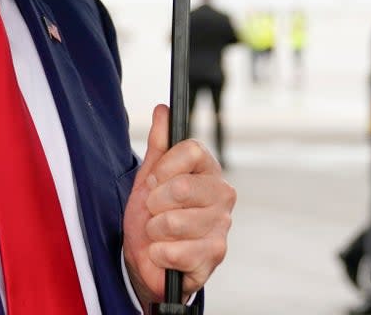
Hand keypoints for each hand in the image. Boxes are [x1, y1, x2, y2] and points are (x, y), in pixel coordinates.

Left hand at [122, 104, 235, 308]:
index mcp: (208, 171)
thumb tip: (163, 109)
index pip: (190, 150)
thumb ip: (159, 143)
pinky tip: (163, 254)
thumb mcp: (149, 176)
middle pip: (182, 187)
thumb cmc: (152, 215)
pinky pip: (174, 252)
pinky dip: (158, 254)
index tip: (153, 180)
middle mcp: (222, 196)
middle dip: (154, 203)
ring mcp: (221, 227)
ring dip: (153, 230)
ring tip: (158, 234)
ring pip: (174, 222)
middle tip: (153, 210)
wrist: (148, 259)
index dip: (163, 167)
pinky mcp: (214, 257)